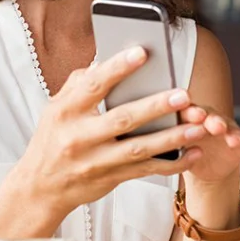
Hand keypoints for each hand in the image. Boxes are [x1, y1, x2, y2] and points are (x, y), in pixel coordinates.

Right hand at [11, 46, 218, 215]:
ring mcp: (96, 161)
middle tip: (183, 94)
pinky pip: (146, 171)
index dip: (118, 68)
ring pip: (139, 149)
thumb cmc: (52, 139)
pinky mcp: (111, 179)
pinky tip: (194, 153)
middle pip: (122, 119)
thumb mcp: (55, 108)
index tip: (142, 53)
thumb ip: (80, 83)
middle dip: (155, 106)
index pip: (94, 85)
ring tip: (198, 126)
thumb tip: (107, 59)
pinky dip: (173, 163)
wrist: (40, 188)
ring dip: (172, 138)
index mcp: (66, 112)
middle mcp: (80, 137)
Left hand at [178, 105, 239, 185]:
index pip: (190, 112)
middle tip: (217, 126)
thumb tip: (165, 150)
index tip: (197, 115)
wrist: (201, 167)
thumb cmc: (184, 154)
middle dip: (216, 120)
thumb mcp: (174, 152)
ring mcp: (227, 133)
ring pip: (233, 130)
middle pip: (214, 117)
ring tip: (235, 141)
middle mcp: (210, 122)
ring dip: (234, 134)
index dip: (194, 113)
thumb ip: (173, 148)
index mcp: (190, 120)